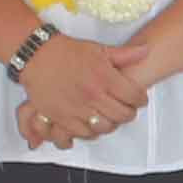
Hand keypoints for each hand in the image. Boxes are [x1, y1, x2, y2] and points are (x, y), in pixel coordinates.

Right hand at [16, 34, 150, 148]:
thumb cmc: (67, 51)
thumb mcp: (98, 49)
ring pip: (105, 127)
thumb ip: (124, 54)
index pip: (134, 96)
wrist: (37, 56)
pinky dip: (91, 131)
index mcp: (105, 78)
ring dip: (111, 124)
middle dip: (129, 113)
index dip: (141, 99)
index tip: (140, 99)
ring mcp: (78, 108)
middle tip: (128, 109)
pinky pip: (83, 133)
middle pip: (122, 115)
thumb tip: (146, 50)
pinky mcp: (62, 118)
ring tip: (111, 118)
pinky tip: (93, 124)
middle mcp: (93, 95)